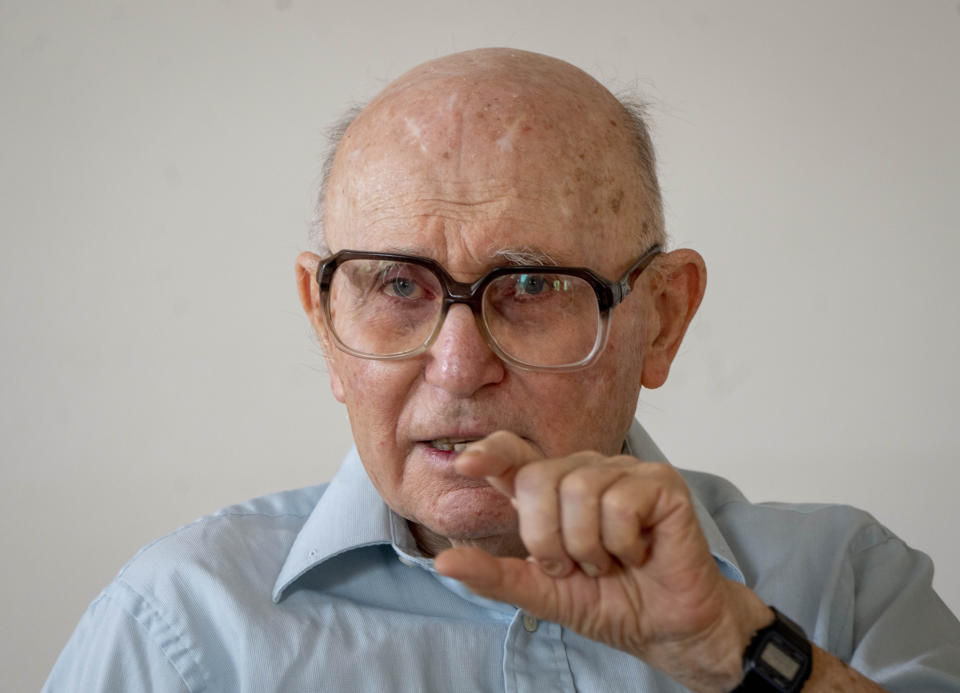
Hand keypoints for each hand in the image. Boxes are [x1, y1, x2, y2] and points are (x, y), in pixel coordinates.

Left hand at [433, 431, 772, 692]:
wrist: (666, 629)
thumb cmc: (609, 602)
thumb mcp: (541, 593)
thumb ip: (494, 576)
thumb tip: (443, 562)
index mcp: (552, 492)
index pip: (514, 455)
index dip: (489, 452)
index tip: (464, 465)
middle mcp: (584, 472)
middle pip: (538, 479)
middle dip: (550, 539)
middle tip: (577, 566)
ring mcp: (623, 472)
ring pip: (580, 490)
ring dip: (591, 547)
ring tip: (611, 562)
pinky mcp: (661, 482)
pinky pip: (621, 502)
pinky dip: (624, 543)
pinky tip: (640, 553)